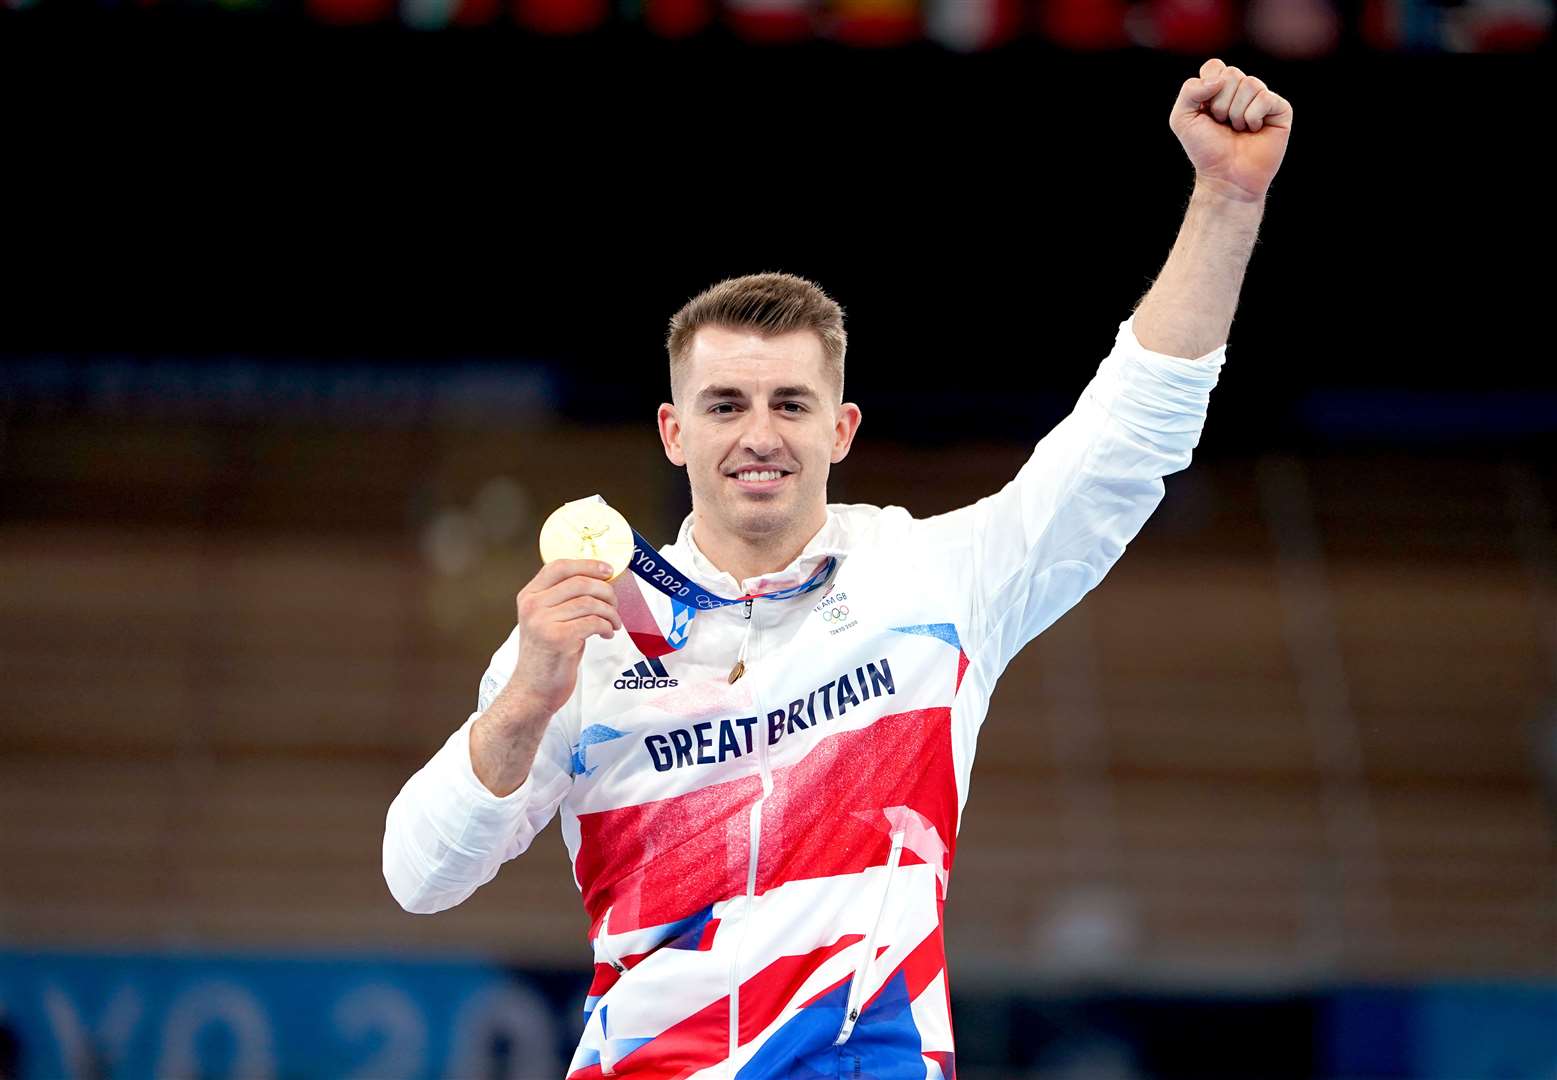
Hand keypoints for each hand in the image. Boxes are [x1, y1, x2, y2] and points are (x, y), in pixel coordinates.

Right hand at [509, 559, 621, 717]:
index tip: (608, 570)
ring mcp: (543, 622)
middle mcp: (533, 606)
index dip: (587, 564)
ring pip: (590, 603)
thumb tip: (599, 581)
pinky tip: (606, 633)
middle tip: (615, 603)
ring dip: (610, 612)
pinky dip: (606, 626)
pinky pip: (593, 622)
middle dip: (606, 591)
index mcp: (529, 596)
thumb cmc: (546, 655)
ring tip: (614, 623)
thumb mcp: (547, 620)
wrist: (533, 690)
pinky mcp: (558, 639)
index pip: (559, 566)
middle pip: (580, 582)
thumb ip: (563, 599)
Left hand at [1171, 58, 1292, 202]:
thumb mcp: (1182, 119)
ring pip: (1249, 84)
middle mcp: (1242, 89)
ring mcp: (1262, 98)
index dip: (1206, 89)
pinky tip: (1254, 130)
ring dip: (1236, 114)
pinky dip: (1253, 117)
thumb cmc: (1205, 150)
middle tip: (1222, 124)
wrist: (1225, 177)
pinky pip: (1265, 97)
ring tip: (1238, 130)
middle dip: (1220, 104)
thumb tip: (1219, 78)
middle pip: (1231, 73)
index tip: (1206, 112)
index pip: (1214, 66)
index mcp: (1220, 87)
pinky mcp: (1280, 109)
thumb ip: (1189, 91)